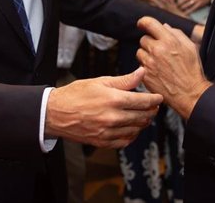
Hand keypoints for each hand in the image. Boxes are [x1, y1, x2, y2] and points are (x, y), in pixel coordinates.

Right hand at [45, 67, 162, 147]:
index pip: (143, 102)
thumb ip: (124, 80)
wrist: (56, 113)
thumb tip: (141, 72)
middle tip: (154, 106)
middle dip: (151, 111)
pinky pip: (124, 141)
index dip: (154, 100)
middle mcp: (112, 117)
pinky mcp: (102, 141)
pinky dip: (132, 135)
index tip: (159, 97)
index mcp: (113, 99)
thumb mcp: (100, 81)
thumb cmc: (76, 94)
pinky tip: (132, 129)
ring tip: (144, 116)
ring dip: (143, 123)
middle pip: (142, 117)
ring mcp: (108, 131)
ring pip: (136, 130)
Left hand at [136, 16, 211, 118]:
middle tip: (160, 52)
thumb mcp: (190, 47)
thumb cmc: (192, 70)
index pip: (149, 23)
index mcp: (169, 40)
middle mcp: (157, 50)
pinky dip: (146, 68)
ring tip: (159, 64)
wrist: (190, 94)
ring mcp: (149, 63)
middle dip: (150, 43)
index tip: (142, 24)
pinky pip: (140, 66)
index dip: (143, 22)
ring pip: (140, 52)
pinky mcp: (145, 75)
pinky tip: (157, 73)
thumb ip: (177, 34)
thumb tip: (164, 26)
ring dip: (146, 55)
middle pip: (143, 39)